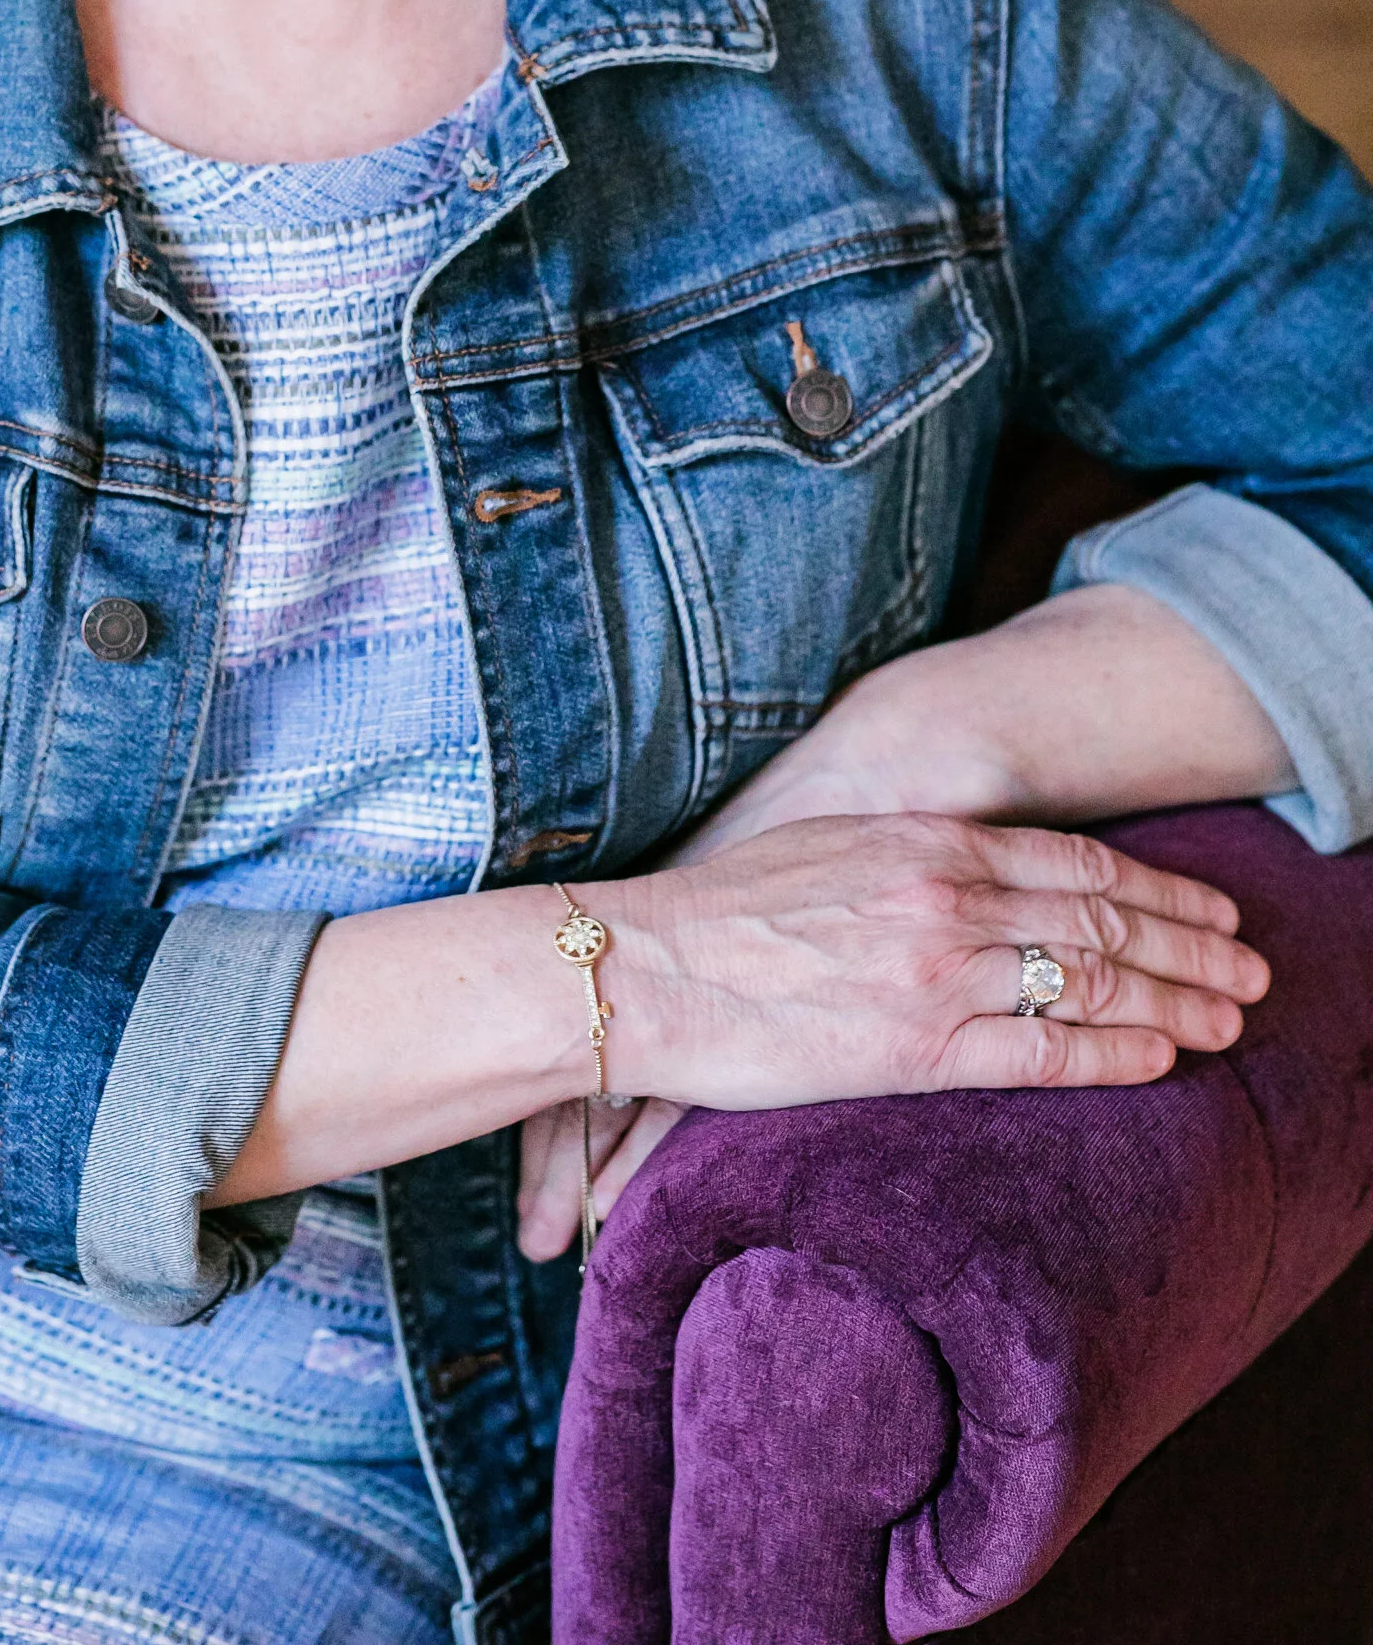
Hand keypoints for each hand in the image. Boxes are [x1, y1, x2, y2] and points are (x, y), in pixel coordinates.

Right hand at [515, 810, 1268, 1259]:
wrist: (648, 965)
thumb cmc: (720, 914)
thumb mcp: (828, 848)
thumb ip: (906, 858)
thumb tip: (965, 872)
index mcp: (925, 841)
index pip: (1075, 861)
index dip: (1156, 886)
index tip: (1210, 905)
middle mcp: (946, 895)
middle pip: (1103, 919)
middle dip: (1191, 944)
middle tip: (1252, 967)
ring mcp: (936, 969)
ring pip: (1090, 982)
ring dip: (1174, 1001)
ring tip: (1229, 1020)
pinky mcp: (915, 1044)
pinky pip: (1042, 1050)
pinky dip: (1113, 1054)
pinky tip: (1160, 1061)